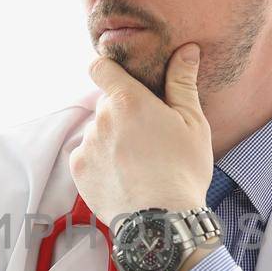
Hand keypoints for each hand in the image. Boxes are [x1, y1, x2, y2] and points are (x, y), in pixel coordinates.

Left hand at [70, 42, 212, 226]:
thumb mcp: (193, 123)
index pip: (101, 67)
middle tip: (148, 136)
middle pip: (106, 104)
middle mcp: (101, 118)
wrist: (161, 221)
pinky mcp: (78, 169)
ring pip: (98, 131)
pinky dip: (101, 161)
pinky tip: (124, 176)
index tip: (123, 81)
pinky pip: (88, 155)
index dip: (110, 70)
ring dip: (112, 139)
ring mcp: (87, 144)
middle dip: (122, 113)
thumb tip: (186, 49)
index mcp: (128, 100)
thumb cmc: (183, 170)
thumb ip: (182, 82)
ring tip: (138, 163)